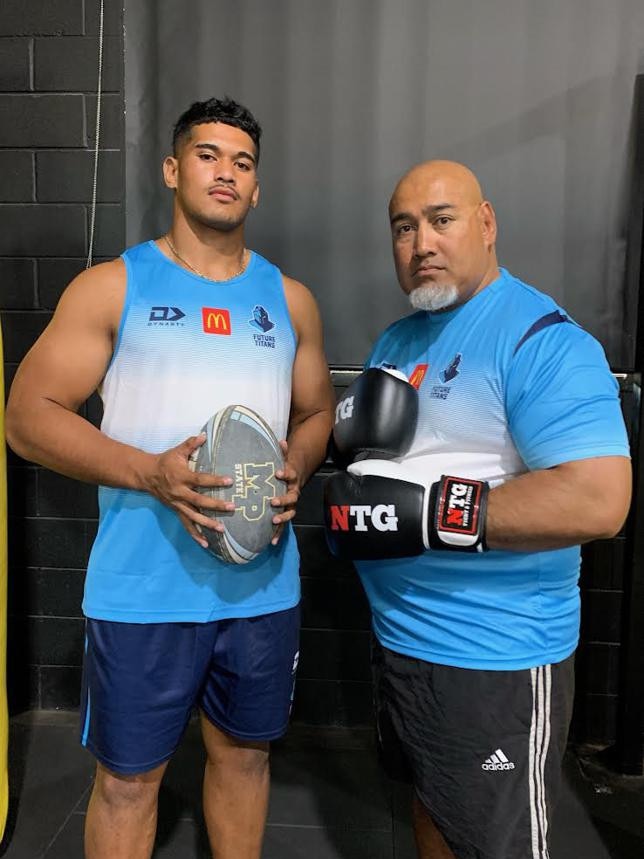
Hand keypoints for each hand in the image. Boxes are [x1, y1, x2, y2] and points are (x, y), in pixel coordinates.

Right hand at [144, 433, 234, 547]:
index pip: (201, 479)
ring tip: (222, 529)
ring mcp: (177, 504)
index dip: (215, 480)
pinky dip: (195, 535)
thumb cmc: (165, 462)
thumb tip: (205, 435)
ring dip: (207, 524)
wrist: (146, 475)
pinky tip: (205, 544)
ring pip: (193, 517)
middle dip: (216, 505)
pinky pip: (186, 525)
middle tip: (232, 507)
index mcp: (181, 477)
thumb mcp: (177, 451)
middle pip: (199, 501)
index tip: (230, 481)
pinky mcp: (176, 511)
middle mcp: (179, 493)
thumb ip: (191, 444)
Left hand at [271, 440, 300, 543]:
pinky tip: (271, 543)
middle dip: (283, 500)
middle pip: (291, 497)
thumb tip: (281, 440)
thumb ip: (283, 451)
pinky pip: (284, 525)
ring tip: (274, 521)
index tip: (277, 472)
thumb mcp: (284, 458)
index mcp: (292, 478)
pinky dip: (278, 534)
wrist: (296, 477)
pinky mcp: (286, 514)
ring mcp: (291, 505)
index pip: (290, 474)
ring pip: (290, 512)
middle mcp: (293, 492)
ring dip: (282, 518)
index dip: (285, 473)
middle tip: (272, 501)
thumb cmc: (285, 468)